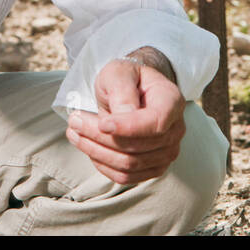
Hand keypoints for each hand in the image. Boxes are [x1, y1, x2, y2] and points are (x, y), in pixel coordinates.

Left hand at [66, 58, 185, 185]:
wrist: (132, 89)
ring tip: (74, 132)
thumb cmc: (126, 78)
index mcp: (171, 100)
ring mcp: (167, 152)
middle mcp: (175, 129)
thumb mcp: (119, 72)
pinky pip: (126, 176)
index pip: (155, 123)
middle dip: (100, 137)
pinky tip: (89, 146)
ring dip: (96, 151)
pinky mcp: (153, 167)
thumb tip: (122, 117)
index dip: (128, 128)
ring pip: (129, 165)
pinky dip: (102, 164)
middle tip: (74, 120)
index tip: (102, 123)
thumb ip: (122, 91)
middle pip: (137, 147)